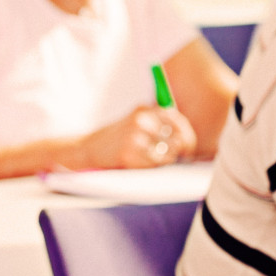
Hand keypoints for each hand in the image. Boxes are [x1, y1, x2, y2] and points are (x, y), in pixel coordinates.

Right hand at [81, 104, 196, 168]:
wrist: (88, 148)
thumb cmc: (118, 139)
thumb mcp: (137, 124)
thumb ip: (160, 126)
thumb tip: (186, 141)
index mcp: (144, 110)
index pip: (177, 120)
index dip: (187, 136)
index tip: (187, 148)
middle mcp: (141, 120)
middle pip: (177, 137)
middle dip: (180, 150)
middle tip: (178, 158)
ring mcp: (134, 136)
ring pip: (168, 152)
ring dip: (166, 160)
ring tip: (154, 160)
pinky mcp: (128, 152)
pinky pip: (154, 163)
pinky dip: (153, 166)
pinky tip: (142, 164)